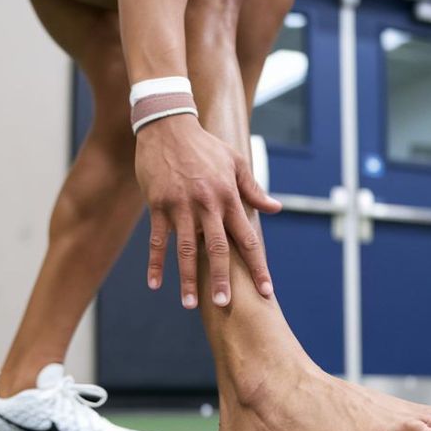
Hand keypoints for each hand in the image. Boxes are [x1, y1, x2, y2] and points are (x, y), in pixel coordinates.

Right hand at [135, 113, 281, 307]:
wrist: (168, 125)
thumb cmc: (205, 145)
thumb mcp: (235, 162)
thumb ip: (253, 190)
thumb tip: (276, 209)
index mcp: (229, 197)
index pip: (248, 238)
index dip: (258, 266)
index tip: (266, 291)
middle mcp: (207, 204)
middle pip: (218, 249)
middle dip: (223, 279)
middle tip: (225, 305)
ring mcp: (181, 206)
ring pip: (187, 249)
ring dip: (188, 278)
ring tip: (189, 304)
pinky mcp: (158, 205)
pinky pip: (157, 240)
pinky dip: (155, 263)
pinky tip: (155, 284)